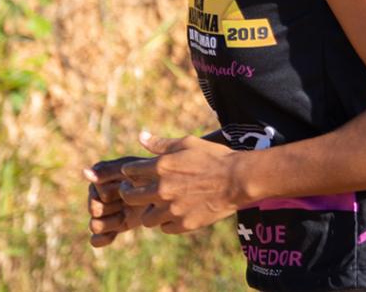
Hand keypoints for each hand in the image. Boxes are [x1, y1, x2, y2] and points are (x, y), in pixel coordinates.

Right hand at [82, 154, 147, 247]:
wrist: (165, 190)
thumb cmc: (147, 174)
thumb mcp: (129, 170)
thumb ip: (107, 171)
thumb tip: (84, 172)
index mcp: (100, 182)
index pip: (95, 193)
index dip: (109, 193)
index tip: (125, 186)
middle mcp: (100, 197)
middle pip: (94, 210)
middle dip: (109, 208)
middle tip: (126, 203)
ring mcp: (108, 213)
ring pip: (94, 225)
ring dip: (109, 222)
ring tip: (124, 216)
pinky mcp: (116, 227)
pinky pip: (97, 239)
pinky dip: (101, 239)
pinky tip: (111, 235)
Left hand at [116, 129, 242, 234]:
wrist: (238, 179)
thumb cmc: (214, 157)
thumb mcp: (187, 143)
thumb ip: (161, 144)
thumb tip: (141, 136)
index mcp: (161, 167)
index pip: (130, 172)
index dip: (128, 173)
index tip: (131, 174)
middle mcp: (162, 190)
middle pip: (131, 197)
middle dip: (128, 193)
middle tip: (133, 191)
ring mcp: (173, 209)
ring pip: (146, 218)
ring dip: (148, 211)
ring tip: (155, 206)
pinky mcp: (184, 224)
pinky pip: (165, 228)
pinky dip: (166, 222)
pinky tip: (173, 214)